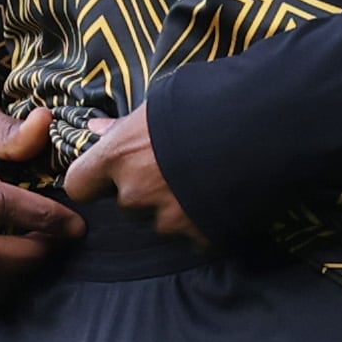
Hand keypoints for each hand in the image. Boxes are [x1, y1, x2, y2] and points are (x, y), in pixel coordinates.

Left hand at [62, 104, 212, 245]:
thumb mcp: (160, 105)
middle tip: (173, 169)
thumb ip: (125, 126)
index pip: (79, 184)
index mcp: (118, 155)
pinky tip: (220, 198)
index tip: (109, 174)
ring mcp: (167, 219)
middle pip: (125, 204)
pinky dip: (202, 224)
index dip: (93, 181)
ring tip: (202, 180)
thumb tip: (97, 130)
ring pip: (159, 222)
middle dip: (143, 193)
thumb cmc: (207, 104)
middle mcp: (135, 192)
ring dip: (173, 209)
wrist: (263, 128)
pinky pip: (192, 236)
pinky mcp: (200, 237)